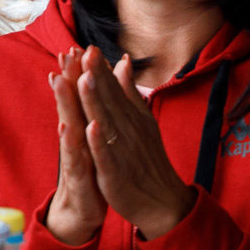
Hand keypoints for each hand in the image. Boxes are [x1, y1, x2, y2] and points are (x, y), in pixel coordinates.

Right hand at [44, 46, 109, 245]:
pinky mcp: (79, 180)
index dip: (77, 74)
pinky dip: (76, 144)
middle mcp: (73, 142)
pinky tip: (75, 128)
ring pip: (68, 130)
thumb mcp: (93, 142)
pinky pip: (77, 161)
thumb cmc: (89, 173)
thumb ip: (91, 114)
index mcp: (81, 131)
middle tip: (64, 54)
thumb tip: (90, 89)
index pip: (78, 99)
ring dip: (66, 106)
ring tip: (63, 82)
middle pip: (69, 108)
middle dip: (66, 81)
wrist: (80, 214)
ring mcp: (74, 160)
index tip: (75, 46)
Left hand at [77, 52, 197, 239]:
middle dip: (96, 77)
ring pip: (106, 123)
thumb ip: (130, 92)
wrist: (163, 202)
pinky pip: (107, 156)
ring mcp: (122, 152)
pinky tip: (91, 127)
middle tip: (85, 52)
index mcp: (131, 117)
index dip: (101, 69)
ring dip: (96, 101)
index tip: (89, 46)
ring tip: (85, 78)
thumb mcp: (143, 121)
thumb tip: (123, 62)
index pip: (114, 89)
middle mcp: (128, 131)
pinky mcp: (116, 174)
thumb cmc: (149, 161)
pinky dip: (99, 142)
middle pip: (109, 101)